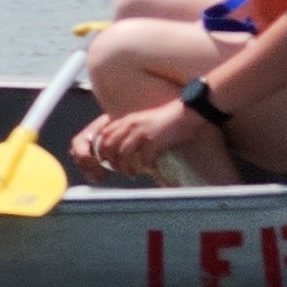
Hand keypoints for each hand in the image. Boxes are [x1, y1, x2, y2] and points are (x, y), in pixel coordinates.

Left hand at [70, 100, 208, 177]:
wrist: (186, 113)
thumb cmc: (166, 120)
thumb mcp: (142, 121)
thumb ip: (130, 130)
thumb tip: (121, 149)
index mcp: (126, 120)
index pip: (103, 135)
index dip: (100, 149)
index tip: (104, 160)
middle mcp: (130, 125)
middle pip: (108, 146)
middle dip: (110, 162)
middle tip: (118, 170)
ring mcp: (141, 132)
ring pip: (122, 155)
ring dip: (125, 168)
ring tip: (131, 173)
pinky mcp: (153, 140)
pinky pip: (143, 159)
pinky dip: (145, 166)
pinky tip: (150, 168)